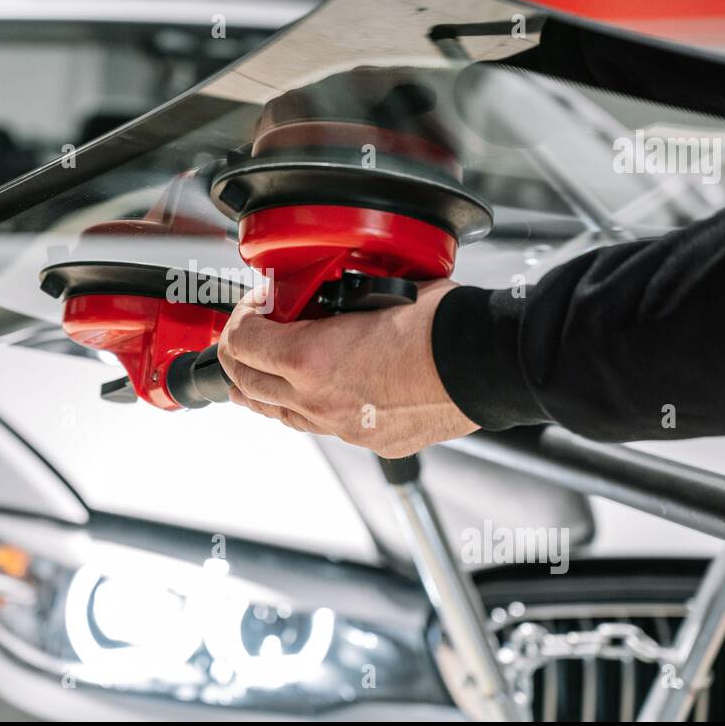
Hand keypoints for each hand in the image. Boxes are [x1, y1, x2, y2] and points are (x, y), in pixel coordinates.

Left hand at [217, 279, 478, 456]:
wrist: (485, 364)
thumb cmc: (442, 323)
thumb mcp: (374, 287)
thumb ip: (335, 291)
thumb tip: (322, 284)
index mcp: (310, 357)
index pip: (240, 342)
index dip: (240, 318)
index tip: (258, 304)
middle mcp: (317, 400)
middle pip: (247, 385)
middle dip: (239, 357)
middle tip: (247, 336)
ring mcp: (341, 426)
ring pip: (279, 415)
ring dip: (264, 389)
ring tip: (260, 373)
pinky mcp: (369, 441)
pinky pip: (320, 426)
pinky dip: (305, 407)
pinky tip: (314, 392)